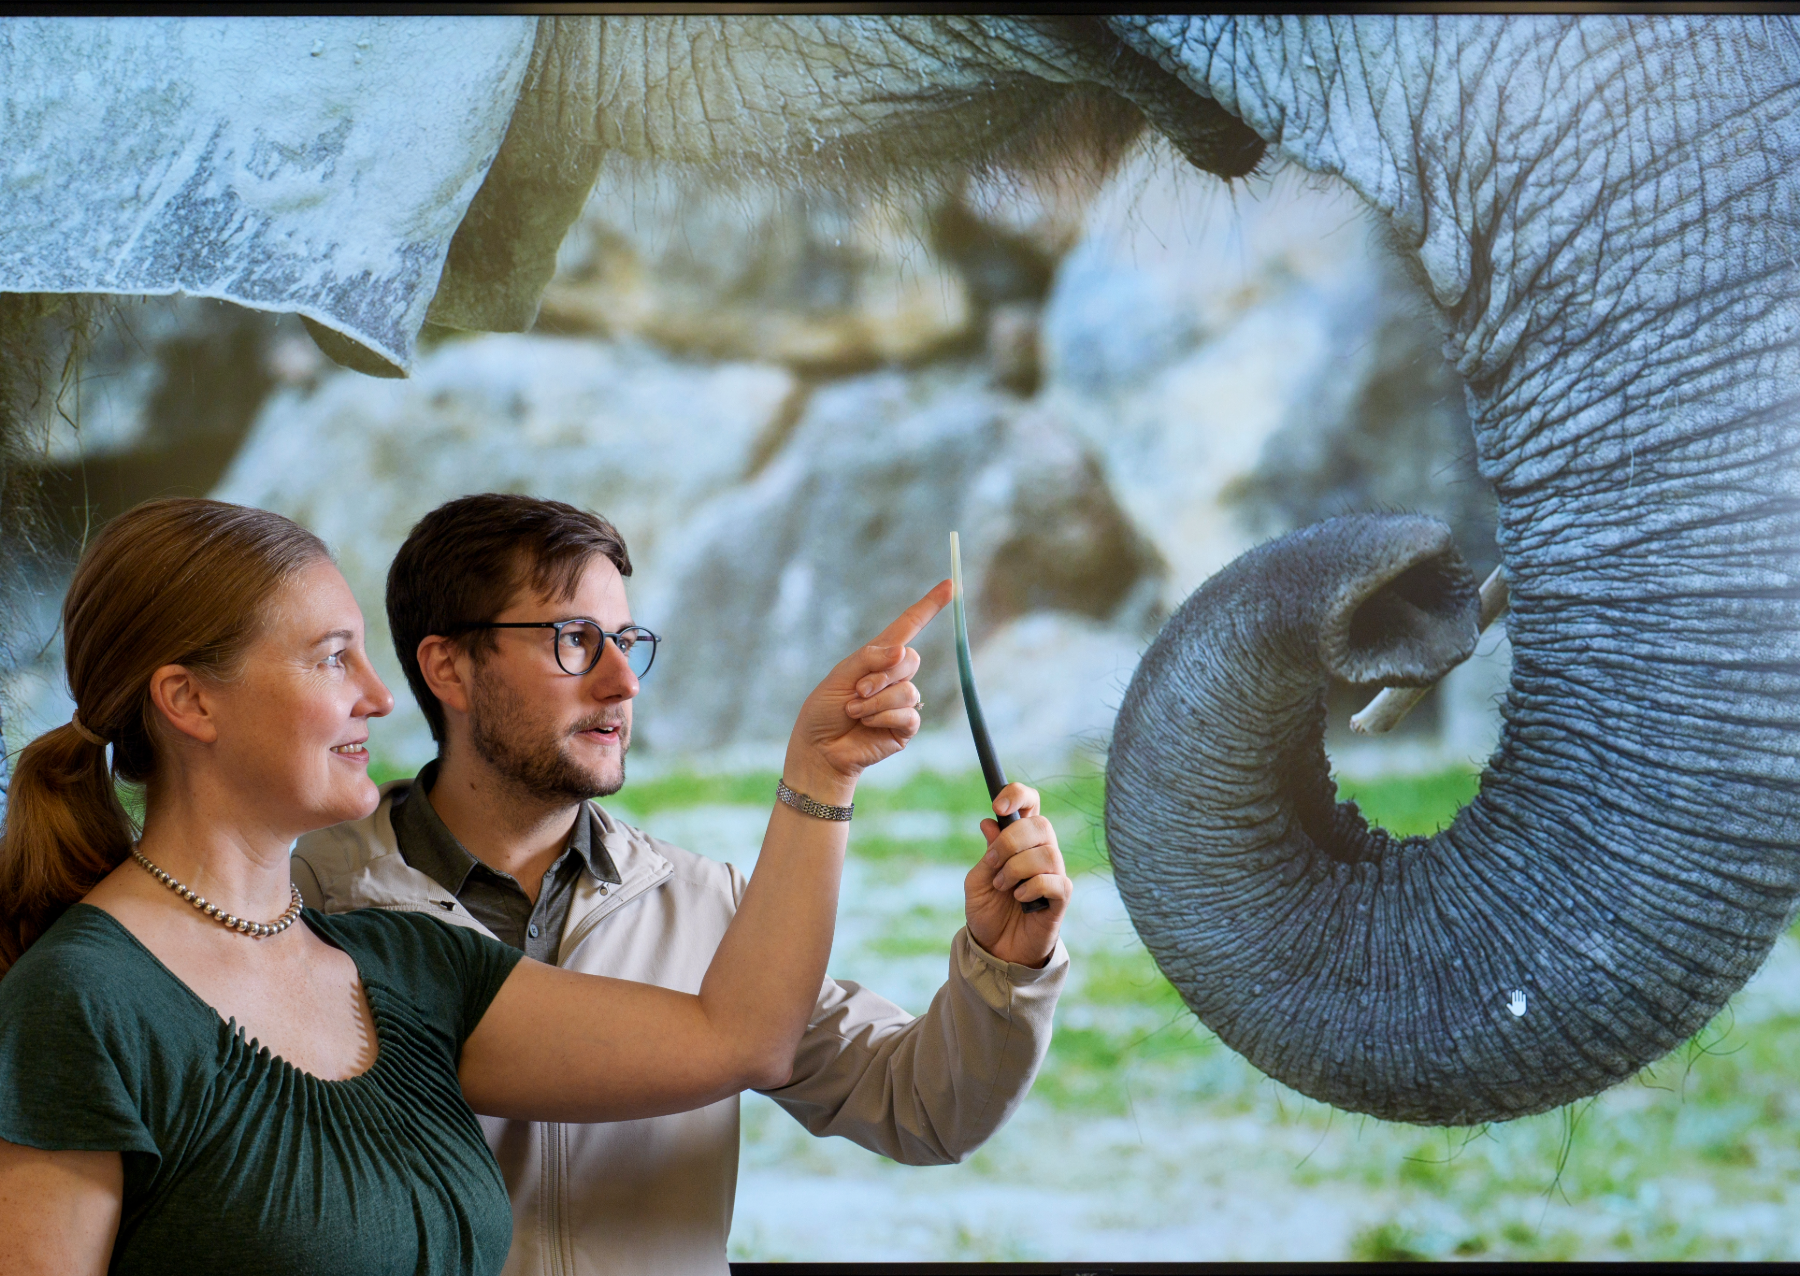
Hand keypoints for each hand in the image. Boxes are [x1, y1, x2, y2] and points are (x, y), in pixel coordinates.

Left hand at [784, 580, 952, 796]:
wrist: (819, 749)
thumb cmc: (824, 710)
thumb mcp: (840, 675)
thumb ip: (870, 659)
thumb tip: (902, 651)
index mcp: (878, 657)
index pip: (909, 626)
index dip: (929, 606)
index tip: (949, 585)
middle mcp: (894, 677)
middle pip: (910, 659)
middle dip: (881, 675)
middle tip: (857, 691)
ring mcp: (902, 702)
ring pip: (908, 689)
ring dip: (876, 701)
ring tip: (855, 711)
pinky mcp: (905, 726)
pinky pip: (909, 713)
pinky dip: (883, 716)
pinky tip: (866, 724)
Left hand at [964, 782, 1070, 967]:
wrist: (995, 950)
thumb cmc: (989, 912)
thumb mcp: (977, 881)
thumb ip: (987, 853)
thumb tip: (989, 822)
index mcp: (1020, 841)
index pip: (1030, 804)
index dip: (1018, 795)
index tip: (998, 805)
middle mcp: (1041, 852)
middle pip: (1041, 824)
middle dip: (1011, 841)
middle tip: (992, 862)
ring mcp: (1054, 874)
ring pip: (1046, 853)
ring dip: (1016, 869)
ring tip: (1003, 887)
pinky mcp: (1061, 898)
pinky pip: (1055, 881)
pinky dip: (1031, 887)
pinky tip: (1020, 898)